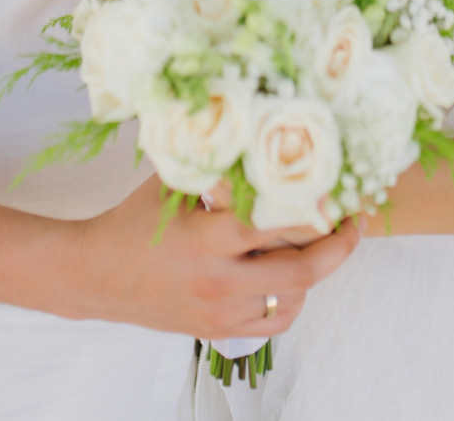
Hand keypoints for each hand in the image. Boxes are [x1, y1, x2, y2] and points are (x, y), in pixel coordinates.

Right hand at [67, 175, 359, 333]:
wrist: (96, 277)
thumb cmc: (134, 222)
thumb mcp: (172, 185)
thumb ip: (215, 162)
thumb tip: (256, 122)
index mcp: (206, 239)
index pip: (278, 225)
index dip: (318, 209)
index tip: (343, 192)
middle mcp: (218, 281)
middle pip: (302, 270)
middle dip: (339, 246)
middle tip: (357, 220)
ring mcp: (221, 313)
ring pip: (294, 298)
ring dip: (317, 271)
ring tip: (327, 241)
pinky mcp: (219, 333)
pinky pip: (276, 321)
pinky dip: (294, 298)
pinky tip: (293, 274)